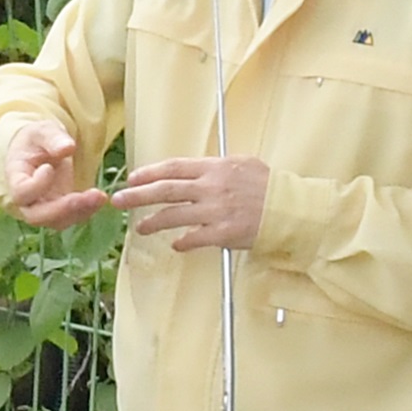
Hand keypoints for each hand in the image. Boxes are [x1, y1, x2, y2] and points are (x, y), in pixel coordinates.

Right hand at [0, 119, 110, 231]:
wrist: (40, 150)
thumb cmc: (36, 140)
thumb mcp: (43, 131)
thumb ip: (53, 138)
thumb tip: (68, 148)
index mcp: (15, 178)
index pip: (21, 192)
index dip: (37, 185)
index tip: (49, 167)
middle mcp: (26, 199)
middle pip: (36, 216)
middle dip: (63, 209)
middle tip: (88, 195)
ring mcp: (42, 207)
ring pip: (56, 221)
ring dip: (79, 211)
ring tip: (99, 196)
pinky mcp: (58, 210)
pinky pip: (70, 218)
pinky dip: (86, 210)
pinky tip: (99, 198)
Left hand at [110, 153, 270, 250]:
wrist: (292, 210)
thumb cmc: (269, 187)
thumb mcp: (243, 165)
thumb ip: (216, 169)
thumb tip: (193, 173)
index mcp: (216, 168)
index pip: (174, 168)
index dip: (149, 173)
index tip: (132, 178)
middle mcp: (212, 188)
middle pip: (165, 190)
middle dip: (138, 196)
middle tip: (119, 201)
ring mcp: (216, 211)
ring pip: (174, 216)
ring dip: (153, 222)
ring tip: (140, 227)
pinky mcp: (223, 233)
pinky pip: (194, 238)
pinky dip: (182, 242)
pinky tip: (175, 244)